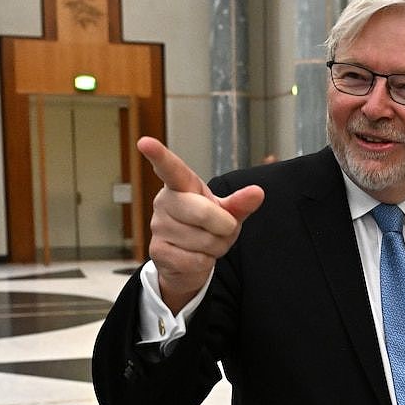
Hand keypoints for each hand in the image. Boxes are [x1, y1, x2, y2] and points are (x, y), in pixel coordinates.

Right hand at [137, 137, 263, 313]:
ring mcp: (158, 227)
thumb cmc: (209, 228)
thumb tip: (258, 192)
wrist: (190, 261)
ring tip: (207, 244)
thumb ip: (240, 203)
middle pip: (203, 212)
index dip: (159, 155)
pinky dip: (205, 262)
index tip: (146, 142)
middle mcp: (164, 202)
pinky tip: (196, 258)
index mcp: (181, 185)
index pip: (171, 168)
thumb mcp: (227, 212)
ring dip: (216, 248)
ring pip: (203, 241)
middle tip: (224, 229)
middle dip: (224, 227)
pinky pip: (195, 260)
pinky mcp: (158, 251)